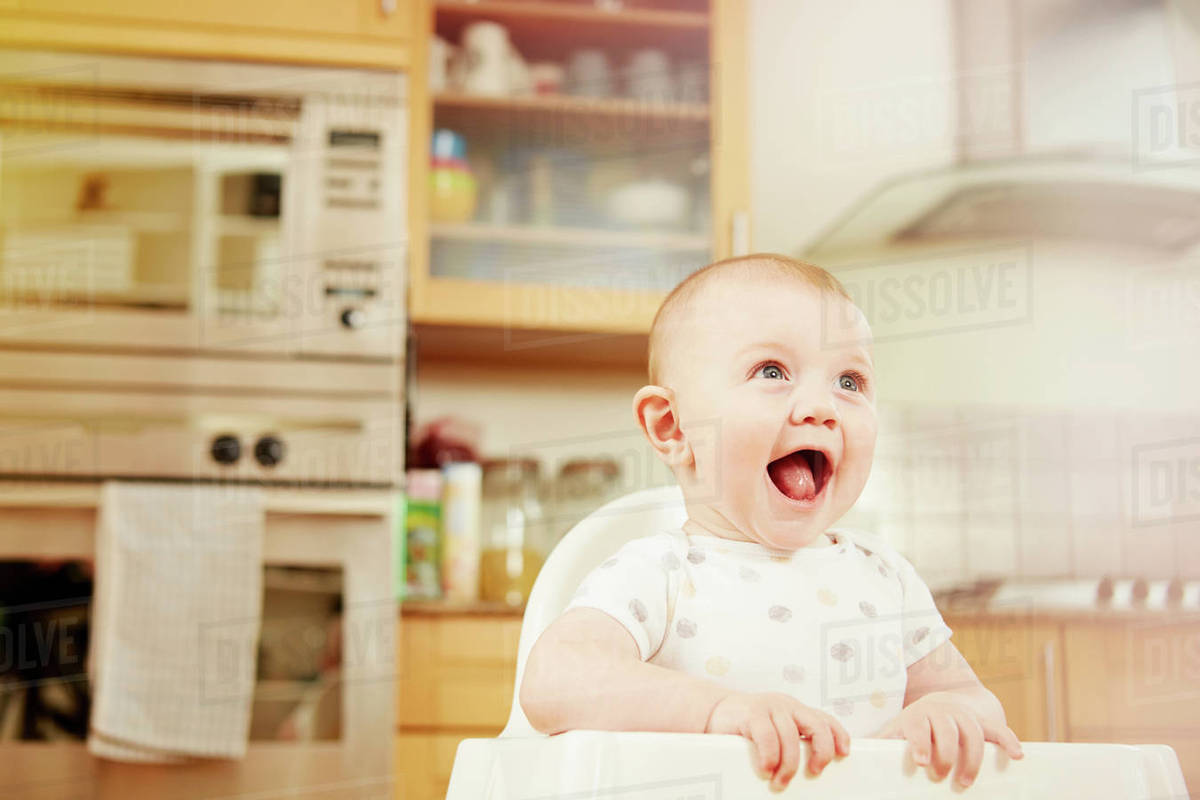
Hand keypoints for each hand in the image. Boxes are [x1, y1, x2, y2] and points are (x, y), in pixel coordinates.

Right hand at [705, 692, 849, 791]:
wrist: (717, 714)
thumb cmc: (749, 729)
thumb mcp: (776, 731)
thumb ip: (792, 742)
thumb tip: (810, 771)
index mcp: (796, 710)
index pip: (825, 719)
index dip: (839, 736)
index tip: (843, 754)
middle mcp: (786, 705)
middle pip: (816, 726)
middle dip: (820, 752)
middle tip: (814, 773)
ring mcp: (769, 706)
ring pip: (790, 737)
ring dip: (788, 765)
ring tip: (779, 782)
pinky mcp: (751, 712)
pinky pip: (767, 736)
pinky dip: (769, 757)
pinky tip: (765, 769)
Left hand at [874, 692, 1023, 787]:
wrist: (944, 702)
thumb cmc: (916, 726)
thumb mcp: (897, 730)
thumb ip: (883, 743)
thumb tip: (851, 757)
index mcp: (918, 715)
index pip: (919, 725)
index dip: (921, 741)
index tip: (922, 761)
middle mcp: (942, 713)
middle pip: (947, 730)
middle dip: (947, 754)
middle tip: (945, 778)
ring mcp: (965, 716)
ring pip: (973, 733)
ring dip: (972, 758)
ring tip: (967, 782)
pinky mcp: (985, 722)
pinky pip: (999, 729)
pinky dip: (1009, 741)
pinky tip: (1018, 757)